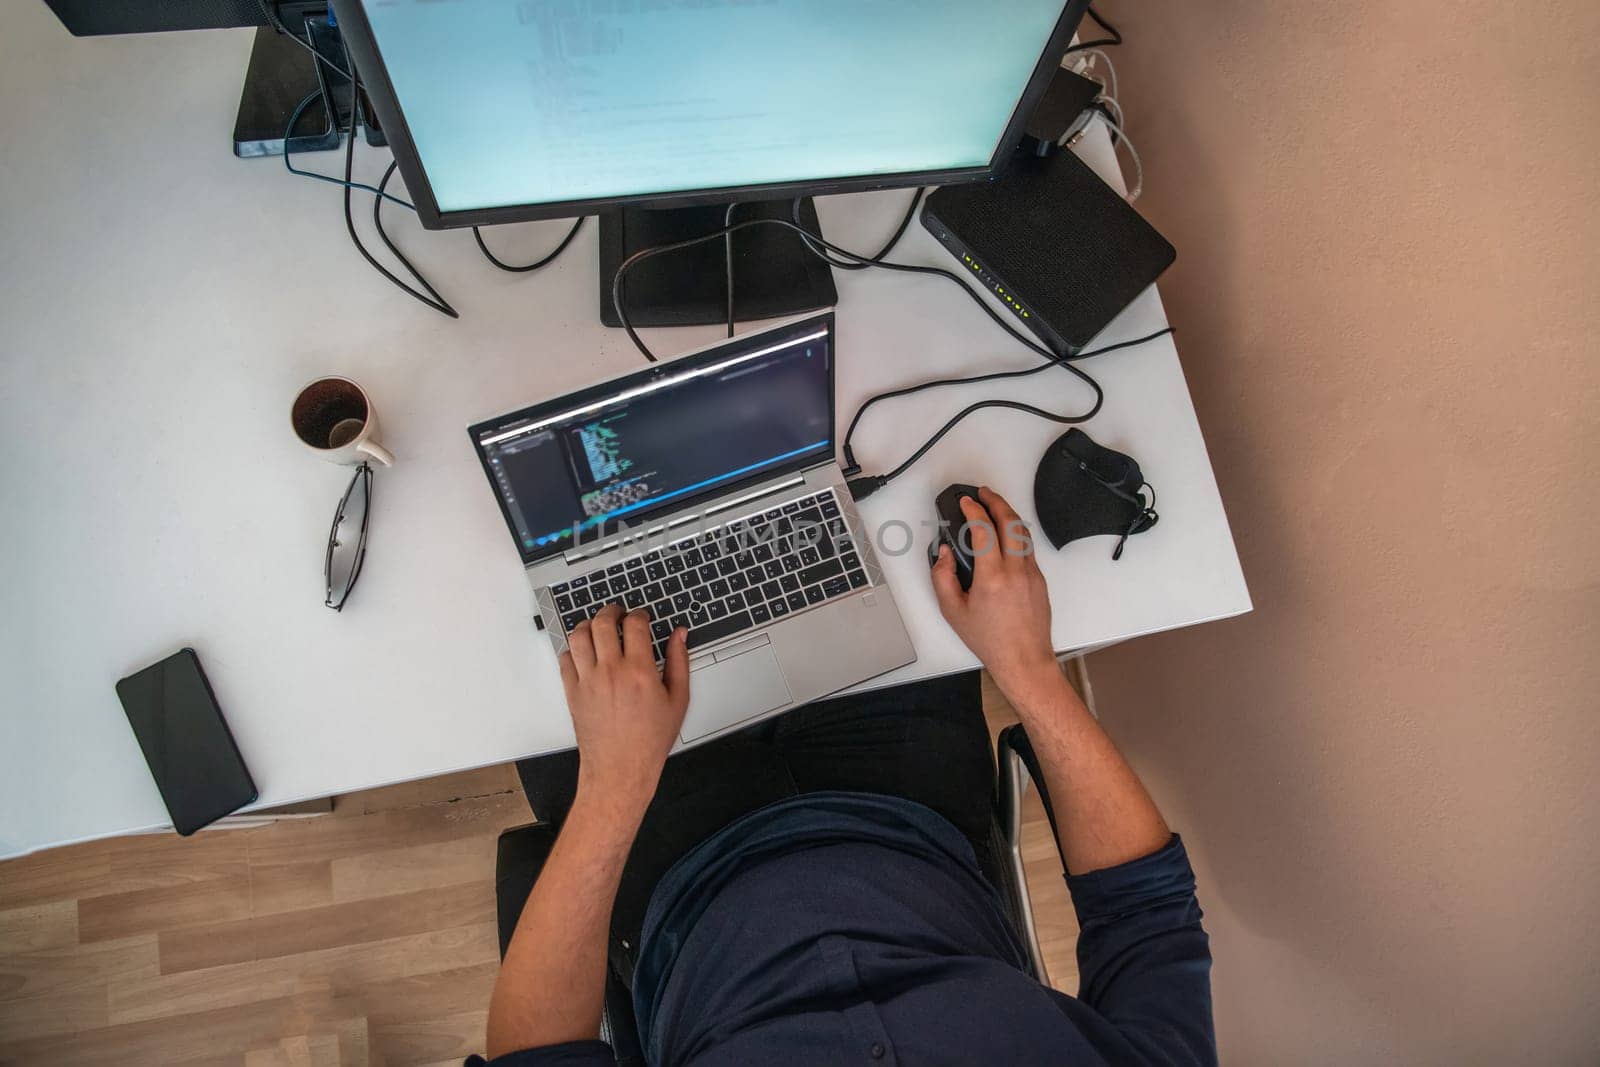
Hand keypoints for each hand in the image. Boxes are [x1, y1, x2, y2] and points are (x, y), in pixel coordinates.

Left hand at [559, 603, 689, 816]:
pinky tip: (584, 653)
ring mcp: (588, 681)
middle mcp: (611, 672)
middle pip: (603, 623)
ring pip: (578, 636)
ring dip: (588, 625)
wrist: (621, 769)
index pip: (634, 625)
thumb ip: (679, 662)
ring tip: (597, 627)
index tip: (641, 617)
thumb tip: (679, 636)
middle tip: (618, 614)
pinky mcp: (573, 692)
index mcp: (639, 671)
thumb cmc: (649, 741)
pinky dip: (573, 650)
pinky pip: (565, 659)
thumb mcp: (677, 701)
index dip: (639, 614)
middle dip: (611, 611)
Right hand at [931, 486, 1061, 703]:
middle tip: (983, 493)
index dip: (973, 510)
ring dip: (1008, 515)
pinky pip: (1028, 548)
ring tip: (994, 507)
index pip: (984, 530)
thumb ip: (942, 578)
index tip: (965, 502)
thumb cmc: (991, 641)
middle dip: (996, 501)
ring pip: (1023, 533)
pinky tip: (1006, 535)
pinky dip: (1016, 534)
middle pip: (1010, 522)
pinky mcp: (1040, 580)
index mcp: (992, 577)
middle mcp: (1016, 570)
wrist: (1024, 660)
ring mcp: (1032, 573)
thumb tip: (943, 554)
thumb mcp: (953, 612)